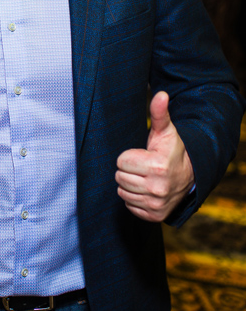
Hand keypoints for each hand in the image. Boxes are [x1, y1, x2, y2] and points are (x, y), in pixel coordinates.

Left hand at [116, 91, 193, 221]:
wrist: (190, 175)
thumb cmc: (172, 150)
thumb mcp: (166, 131)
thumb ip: (159, 113)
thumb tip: (161, 94)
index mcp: (157, 167)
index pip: (121, 161)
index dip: (130, 156)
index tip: (143, 155)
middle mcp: (157, 189)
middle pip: (119, 177)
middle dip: (129, 170)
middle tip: (143, 166)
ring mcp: (156, 204)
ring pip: (122, 192)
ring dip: (130, 184)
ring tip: (146, 177)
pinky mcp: (154, 216)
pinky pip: (129, 205)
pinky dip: (135, 198)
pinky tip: (147, 190)